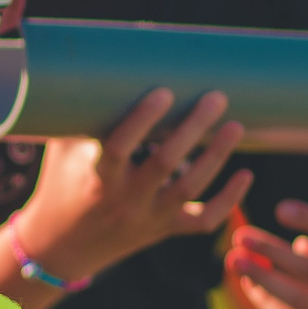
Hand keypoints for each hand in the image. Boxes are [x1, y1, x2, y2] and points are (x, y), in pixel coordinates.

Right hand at [10, 89, 250, 289]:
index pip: (120, 146)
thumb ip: (82, 115)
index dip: (143, 119)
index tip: (165, 91)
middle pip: (166, 164)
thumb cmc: (61, 184)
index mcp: (96, 177)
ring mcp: (148, 217)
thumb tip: (100, 60)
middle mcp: (125, 199)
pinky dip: (229, 200)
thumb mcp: (64, 149)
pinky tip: (246, 174)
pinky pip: (203, 220)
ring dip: (216, 157)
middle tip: (215, 98)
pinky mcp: (164, 230)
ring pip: (189, 189)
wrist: (61, 248)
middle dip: (193, 129)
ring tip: (235, 127)